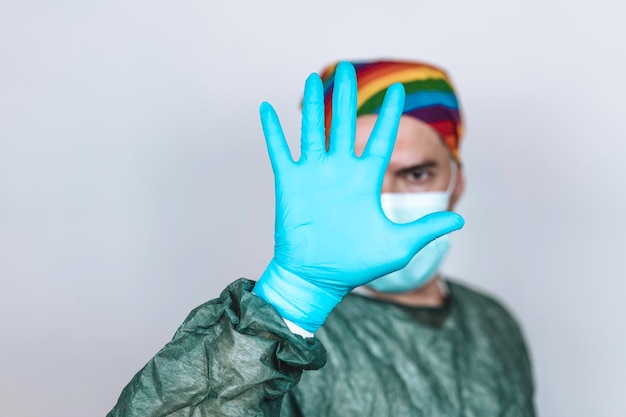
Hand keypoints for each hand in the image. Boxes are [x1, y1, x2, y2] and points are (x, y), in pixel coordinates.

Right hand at [253, 62, 463, 332]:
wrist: (318, 277)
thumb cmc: (357, 265)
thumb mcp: (398, 245)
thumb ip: (427, 228)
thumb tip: (460, 219)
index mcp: (365, 181)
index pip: (381, 140)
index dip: (390, 116)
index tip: (398, 91)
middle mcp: (340, 172)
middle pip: (345, 126)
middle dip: (346, 97)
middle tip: (348, 70)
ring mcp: (314, 175)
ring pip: (313, 130)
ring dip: (313, 105)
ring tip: (313, 78)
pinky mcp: (290, 182)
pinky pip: (279, 150)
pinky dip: (272, 130)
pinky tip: (266, 109)